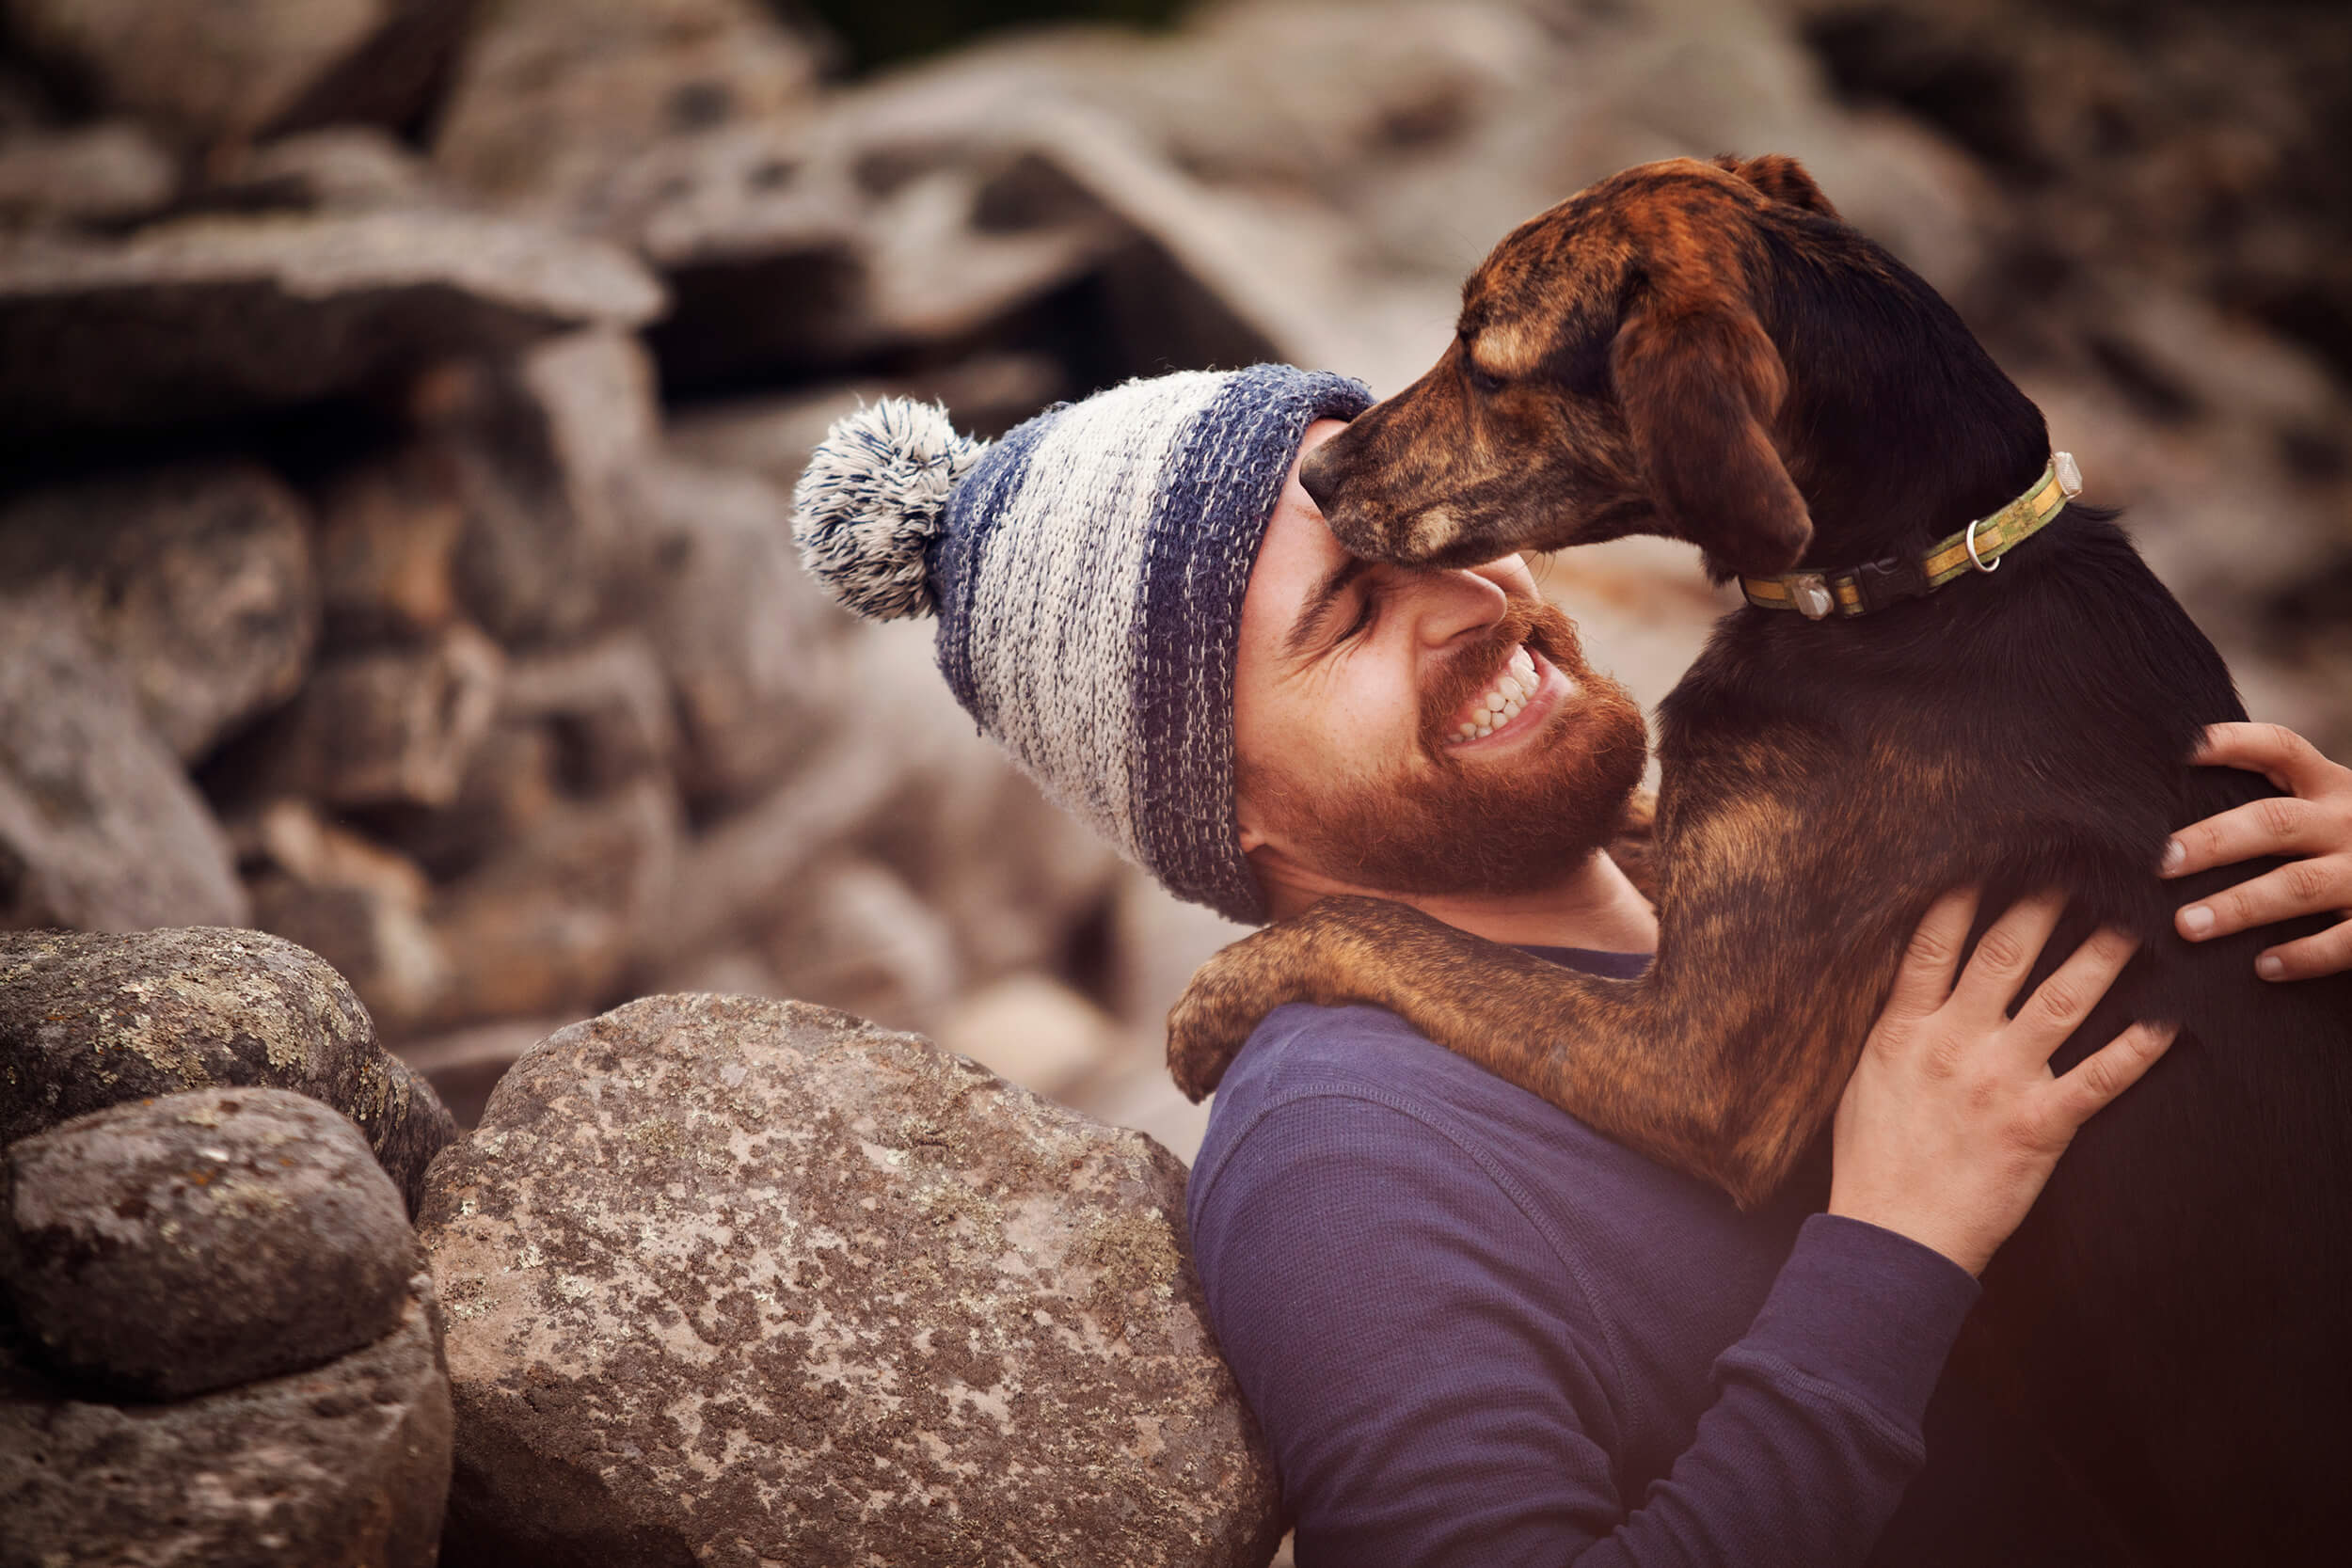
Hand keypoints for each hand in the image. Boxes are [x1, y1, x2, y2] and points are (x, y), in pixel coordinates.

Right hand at [1828, 890, 2174, 1276]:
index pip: (1931, 941)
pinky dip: (2137, 1049)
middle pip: (2005, 954)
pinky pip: (2099, 1078)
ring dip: (2103, 955)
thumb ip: (1891, 1026)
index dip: (1961, 892)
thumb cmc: (1872, 1161)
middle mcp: (1955, 1043)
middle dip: (2044, 903)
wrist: (1892, 1236)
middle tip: (2080, 863)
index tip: (1990, 850)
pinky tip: (2167, 1023)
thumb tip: (1908, 979)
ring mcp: (2001, 1082)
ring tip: (2135, 920)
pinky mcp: (2041, 1125)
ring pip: (2062, 1001)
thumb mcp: (1863, 1078)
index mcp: (1903, 1029)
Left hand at [2162, 722, 2351, 979]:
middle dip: (2215, 840)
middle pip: (2276, 821)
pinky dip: (2304, 955)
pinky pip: (2344, 940)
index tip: (2181, 749)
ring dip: (2240, 905)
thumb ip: (2270, 809)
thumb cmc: (2343, 846)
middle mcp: (2347, 822)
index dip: (2233, 743)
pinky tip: (2262, 967)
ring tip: (2187, 925)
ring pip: (2300, 884)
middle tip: (2161, 862)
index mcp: (2330, 786)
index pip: (2281, 750)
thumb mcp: (2322, 813)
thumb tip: (2171, 807)